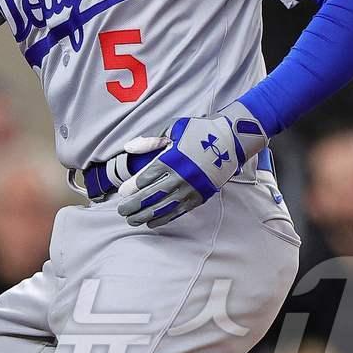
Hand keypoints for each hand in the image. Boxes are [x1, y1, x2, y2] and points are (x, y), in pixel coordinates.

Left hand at [116, 101, 268, 227]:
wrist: (231, 140)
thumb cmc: (199, 132)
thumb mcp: (172, 129)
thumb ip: (149, 141)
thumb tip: (128, 148)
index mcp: (172, 159)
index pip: (146, 177)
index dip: (132, 186)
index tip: (121, 192)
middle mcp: (181, 177)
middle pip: (152, 195)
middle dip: (134, 205)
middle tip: (121, 210)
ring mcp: (191, 189)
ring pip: (164, 207)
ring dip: (145, 215)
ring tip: (131, 219)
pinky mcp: (199, 197)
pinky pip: (178, 211)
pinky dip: (163, 218)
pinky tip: (151, 222)